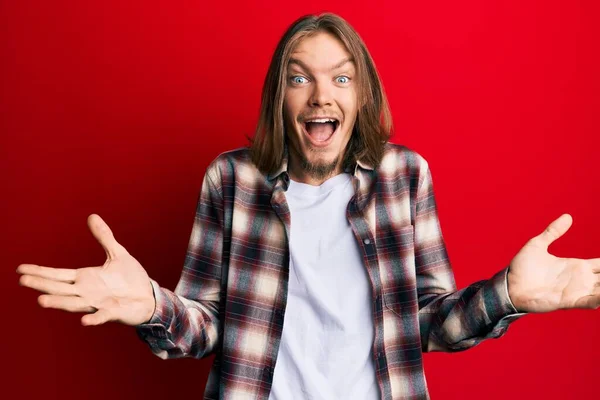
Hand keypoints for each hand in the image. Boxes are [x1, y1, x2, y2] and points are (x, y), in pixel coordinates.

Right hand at [17, 214, 155, 325]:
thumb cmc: (131, 278)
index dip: (41, 272)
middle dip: (42, 284)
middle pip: (60, 288)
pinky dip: (93, 318)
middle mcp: (87, 292)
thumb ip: (104, 237)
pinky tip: (84, 321)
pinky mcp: (113, 312)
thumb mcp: (118, 253)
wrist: (149, 298)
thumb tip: (92, 216)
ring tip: (41, 300)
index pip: (58, 275)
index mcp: (86, 278)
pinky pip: (101, 316)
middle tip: (23, 280)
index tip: (20, 269)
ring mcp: (98, 304)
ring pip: (74, 304)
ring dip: (59, 302)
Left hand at [508, 213, 599, 312]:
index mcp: (577, 266)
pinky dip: (599, 299)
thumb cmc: (522, 267)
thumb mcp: (538, 244)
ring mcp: (576, 291)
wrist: (509, 285)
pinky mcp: (568, 301)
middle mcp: (581, 280)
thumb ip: (553, 232)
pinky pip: (589, 302)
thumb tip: (568, 216)